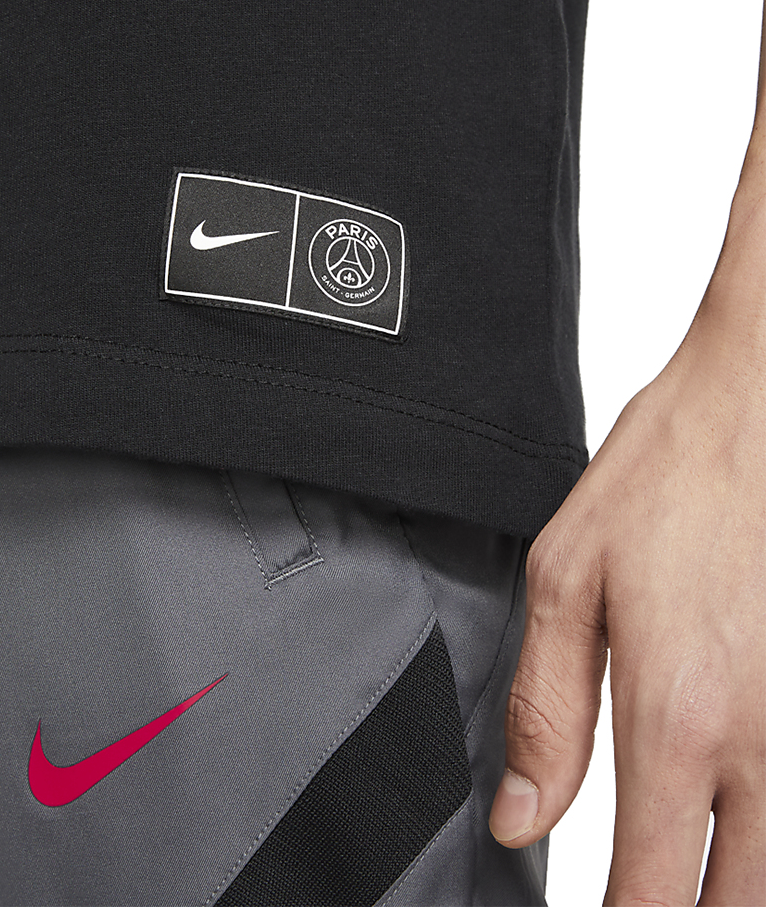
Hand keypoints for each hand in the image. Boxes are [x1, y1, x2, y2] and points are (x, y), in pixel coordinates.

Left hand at [488, 296, 765, 904]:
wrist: (755, 406)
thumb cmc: (664, 479)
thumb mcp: (565, 582)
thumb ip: (544, 713)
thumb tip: (522, 817)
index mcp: (673, 718)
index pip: (649, 892)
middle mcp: (760, 741)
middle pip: (735, 904)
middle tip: (640, 888)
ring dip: (734, 884)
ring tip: (683, 861)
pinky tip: (733, 804)